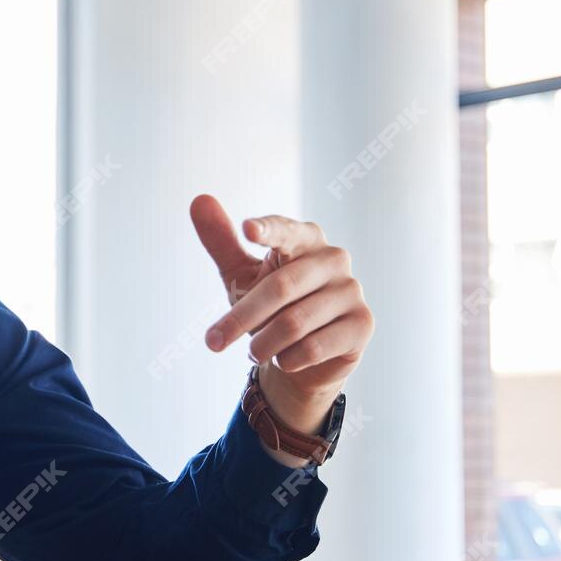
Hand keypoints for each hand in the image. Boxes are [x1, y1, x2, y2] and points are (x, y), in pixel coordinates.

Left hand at [190, 195, 372, 436]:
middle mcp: (334, 258)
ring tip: (254, 352)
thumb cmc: (270, 309)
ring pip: (294, 322)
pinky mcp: (362, 324)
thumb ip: (222, 241)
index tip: (248, 230)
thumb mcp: (242, 276)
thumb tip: (199, 200)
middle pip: (281, 288)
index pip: (285, 230)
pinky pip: (314, 347)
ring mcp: (351, 290)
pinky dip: (288, 359)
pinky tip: (286, 359)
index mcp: (305, 239)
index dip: (268, 230)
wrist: (303, 359)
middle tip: (212, 341)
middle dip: (241, 318)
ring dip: (263, 344)